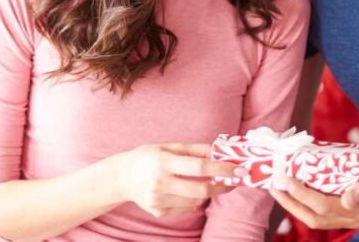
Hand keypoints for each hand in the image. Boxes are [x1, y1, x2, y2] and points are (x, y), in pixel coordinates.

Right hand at [115, 143, 237, 217]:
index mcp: (163, 162)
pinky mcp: (159, 211)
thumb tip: (218, 151)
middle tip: (232, 181)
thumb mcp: (168, 146)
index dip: (221, 168)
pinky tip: (188, 190)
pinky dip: (194, 200)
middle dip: (221, 186)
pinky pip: (186, 208)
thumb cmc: (147, 157)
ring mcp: (159, 200)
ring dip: (207, 192)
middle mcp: (160, 183)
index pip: (199, 167)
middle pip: (201, 189)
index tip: (237, 169)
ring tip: (208, 182)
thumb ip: (194, 149)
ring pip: (195, 201)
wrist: (121, 177)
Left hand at [270, 146, 358, 229]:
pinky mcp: (345, 208)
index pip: (322, 206)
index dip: (300, 194)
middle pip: (313, 216)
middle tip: (273, 185)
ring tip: (278, 188)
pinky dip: (304, 202)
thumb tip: (348, 201)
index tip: (284, 179)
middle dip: (290, 202)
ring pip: (315, 216)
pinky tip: (293, 189)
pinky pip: (320, 210)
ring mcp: (348, 214)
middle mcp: (351, 217)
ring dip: (294, 204)